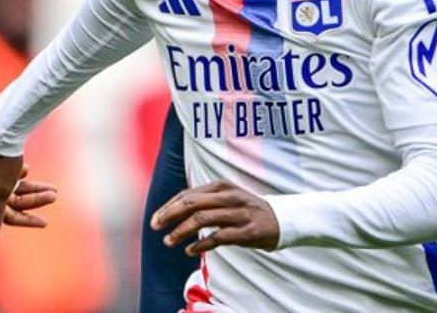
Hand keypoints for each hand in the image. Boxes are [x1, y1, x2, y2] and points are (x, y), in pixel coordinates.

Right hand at [0, 140, 57, 238]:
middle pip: (13, 201)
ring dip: (34, 188)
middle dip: (35, 199)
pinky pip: (11, 176)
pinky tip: (26, 169)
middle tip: (54, 195)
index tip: (44, 222)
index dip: (26, 219)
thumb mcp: (2, 190)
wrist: (3, 130)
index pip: (7, 216)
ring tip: (52, 188)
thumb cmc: (3, 162)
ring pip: (15, 188)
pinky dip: (21, 175)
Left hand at [150, 179, 279, 256]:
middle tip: (155, 227)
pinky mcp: (246, 232)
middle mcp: (229, 197)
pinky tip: (189, 250)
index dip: (169, 207)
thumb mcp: (225, 198)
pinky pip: (218, 237)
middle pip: (192, 203)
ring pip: (203, 219)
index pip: (188, 194)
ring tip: (168, 241)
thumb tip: (172, 209)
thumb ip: (203, 201)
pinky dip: (201, 244)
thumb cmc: (246, 209)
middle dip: (170, 215)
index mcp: (221, 186)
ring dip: (182, 231)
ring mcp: (238, 213)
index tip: (155, 219)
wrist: (281, 219)